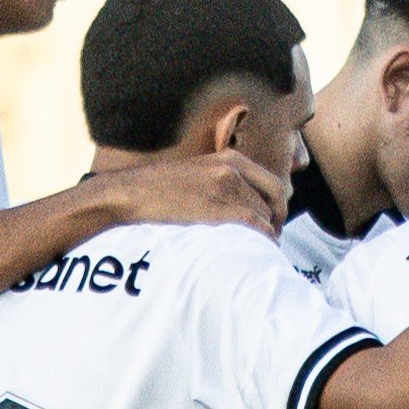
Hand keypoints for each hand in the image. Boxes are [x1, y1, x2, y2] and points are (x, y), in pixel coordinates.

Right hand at [108, 148, 289, 233]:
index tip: (274, 221)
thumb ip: (222, 180)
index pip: (272, 184)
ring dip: (267, 234)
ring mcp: (227, 188)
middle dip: (277, 221)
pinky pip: (255, 226)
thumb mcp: (197, 172)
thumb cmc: (158, 189)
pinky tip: (256, 249)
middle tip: (272, 238)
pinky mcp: (219, 208)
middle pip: (274, 200)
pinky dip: (261, 239)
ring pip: (265, 216)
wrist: (130, 193)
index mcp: (229, 159)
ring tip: (260, 249)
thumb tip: (243, 202)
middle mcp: (232, 169)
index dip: (278, 206)